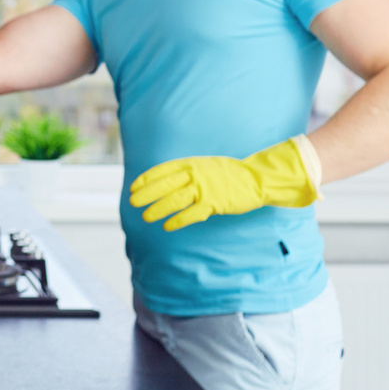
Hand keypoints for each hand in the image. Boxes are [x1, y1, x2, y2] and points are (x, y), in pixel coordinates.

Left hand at [129, 137, 322, 231]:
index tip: (133, 188)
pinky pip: (192, 214)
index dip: (146, 180)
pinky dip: (178, 220)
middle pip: (165, 185)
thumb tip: (164, 180)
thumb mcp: (204, 165)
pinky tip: (167, 226)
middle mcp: (195, 174)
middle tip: (132, 202)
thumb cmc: (227, 173)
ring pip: (175, 200)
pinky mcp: (215, 203)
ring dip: (158, 209)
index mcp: (191, 163)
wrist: (256, 178)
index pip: (162, 170)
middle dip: (147, 194)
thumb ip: (185, 171)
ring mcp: (205, 188)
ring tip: (146, 217)